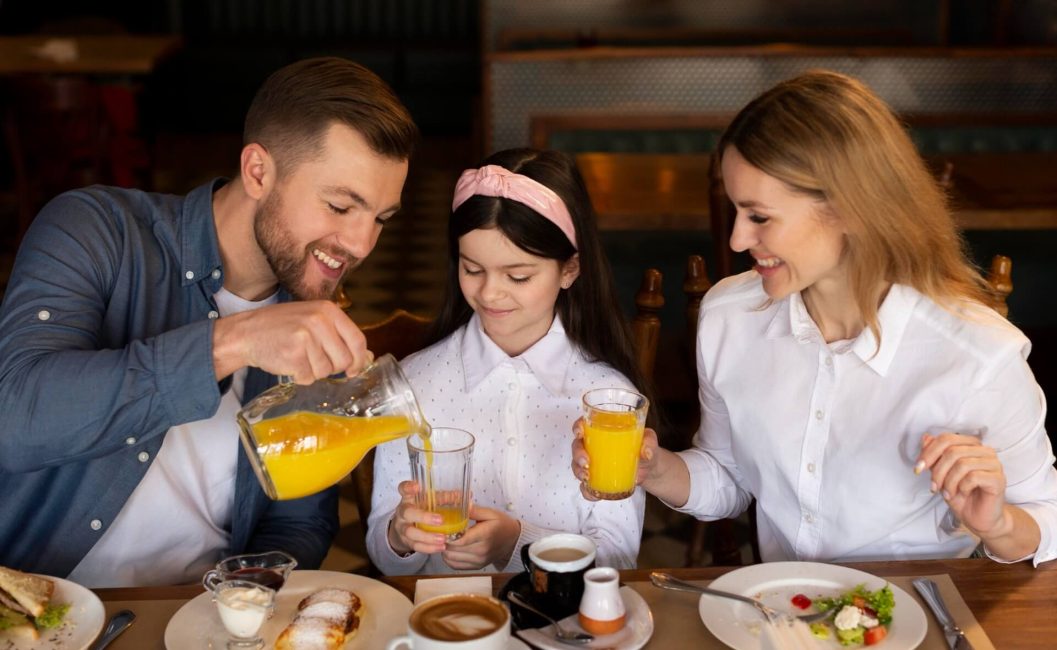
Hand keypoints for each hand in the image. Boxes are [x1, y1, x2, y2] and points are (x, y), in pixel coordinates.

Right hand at [212, 300, 370, 382]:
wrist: (247, 332)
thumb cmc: (283, 327)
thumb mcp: (314, 320)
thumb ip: (340, 336)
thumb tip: (368, 357)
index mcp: (328, 310)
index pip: (358, 340)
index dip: (359, 360)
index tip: (354, 370)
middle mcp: (319, 321)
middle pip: (344, 360)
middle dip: (332, 367)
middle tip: (314, 360)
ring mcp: (306, 337)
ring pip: (325, 371)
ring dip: (313, 372)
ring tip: (298, 357)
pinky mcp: (293, 355)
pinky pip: (307, 378)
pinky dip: (299, 377)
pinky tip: (288, 363)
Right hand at [387, 481, 446, 555]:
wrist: (405, 527)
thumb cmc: (421, 509)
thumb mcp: (429, 501)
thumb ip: (444, 498)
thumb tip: (466, 495)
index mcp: (408, 498)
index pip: (403, 489)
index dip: (408, 487)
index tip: (416, 487)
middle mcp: (402, 512)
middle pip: (407, 513)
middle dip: (423, 517)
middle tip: (440, 520)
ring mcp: (402, 528)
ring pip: (411, 532)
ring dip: (428, 536)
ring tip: (443, 538)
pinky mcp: (406, 541)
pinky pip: (416, 546)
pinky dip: (429, 548)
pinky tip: (441, 547)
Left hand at [441, 503, 520, 570]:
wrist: (513, 540)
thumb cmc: (501, 524)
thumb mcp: (490, 513)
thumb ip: (474, 510)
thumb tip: (461, 504)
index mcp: (484, 535)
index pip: (459, 540)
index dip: (446, 535)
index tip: (441, 528)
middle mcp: (481, 551)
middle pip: (452, 550)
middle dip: (443, 541)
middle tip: (440, 532)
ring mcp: (479, 561)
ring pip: (451, 559)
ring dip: (444, 550)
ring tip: (445, 539)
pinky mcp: (476, 566)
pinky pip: (455, 565)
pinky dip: (448, 558)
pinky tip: (450, 549)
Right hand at [571, 419, 658, 500]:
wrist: (648, 468)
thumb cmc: (644, 447)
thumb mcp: (649, 440)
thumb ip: (649, 442)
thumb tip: (646, 452)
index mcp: (602, 429)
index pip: (583, 424)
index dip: (577, 427)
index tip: (580, 433)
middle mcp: (593, 445)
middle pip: (577, 446)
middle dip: (578, 454)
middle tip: (586, 462)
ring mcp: (593, 462)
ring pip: (577, 465)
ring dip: (579, 471)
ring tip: (587, 478)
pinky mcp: (597, 478)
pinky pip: (586, 485)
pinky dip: (587, 490)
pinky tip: (593, 494)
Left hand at [915, 432, 1007, 535]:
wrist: (977, 518)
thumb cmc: (960, 494)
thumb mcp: (941, 474)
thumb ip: (934, 455)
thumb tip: (925, 437)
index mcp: (971, 445)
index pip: (946, 439)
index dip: (928, 453)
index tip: (918, 468)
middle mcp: (984, 451)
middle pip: (952, 451)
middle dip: (938, 471)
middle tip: (934, 487)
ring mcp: (994, 464)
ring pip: (962, 464)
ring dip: (949, 482)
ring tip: (948, 493)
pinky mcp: (998, 479)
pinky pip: (973, 477)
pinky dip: (962, 487)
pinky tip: (962, 493)